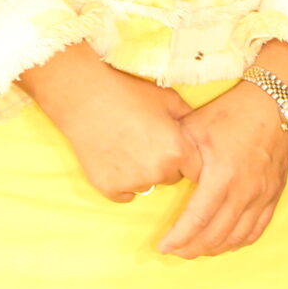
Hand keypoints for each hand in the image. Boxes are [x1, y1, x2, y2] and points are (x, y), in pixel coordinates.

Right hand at [24, 47, 198, 202]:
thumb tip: (200, 131)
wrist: (86, 99)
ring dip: (143, 173)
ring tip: (128, 146)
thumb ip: (190, 119)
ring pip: (148, 185)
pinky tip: (114, 158)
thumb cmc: (129, 94)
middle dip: (165, 164)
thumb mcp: (168, 99)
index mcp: (178, 151)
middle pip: (172, 178)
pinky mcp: (110, 189)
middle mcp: (159, 172)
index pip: (196, 171)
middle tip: (148, 142)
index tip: (177, 150)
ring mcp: (133, 183)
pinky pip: (125, 194)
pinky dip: (122, 181)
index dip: (188, 159)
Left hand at [160, 77, 287, 258]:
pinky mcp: (274, 194)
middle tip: (175, 250)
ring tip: (196, 248)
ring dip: (214, 249)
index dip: (178, 238)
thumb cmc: (231, 113)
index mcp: (222, 176)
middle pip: (215, 235)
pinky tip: (226, 243)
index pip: (196, 220)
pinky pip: (257, 229)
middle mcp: (244, 191)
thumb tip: (162, 176)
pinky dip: (239, 242)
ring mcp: (262, 195)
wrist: (273, 103)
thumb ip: (178, 156)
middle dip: (191, 249)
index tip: (163, 246)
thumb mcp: (195, 127)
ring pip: (237, 237)